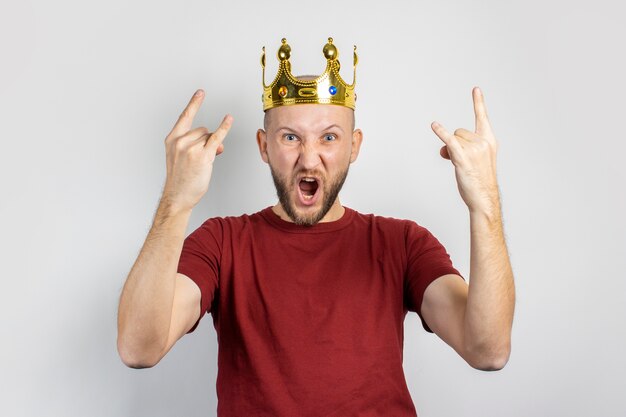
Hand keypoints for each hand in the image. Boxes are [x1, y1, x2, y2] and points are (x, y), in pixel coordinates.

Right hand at [162, 89, 232, 211]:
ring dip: (212, 147)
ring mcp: (190, 148)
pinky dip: (224, 128)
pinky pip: (217, 137)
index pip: (185, 117)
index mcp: (172, 139)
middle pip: (203, 130)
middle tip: (203, 156)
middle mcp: (180, 141)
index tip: (200, 92)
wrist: (178, 196)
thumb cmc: (180, 179)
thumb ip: (196, 144)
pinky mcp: (202, 155)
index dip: (194, 104)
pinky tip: (229, 119)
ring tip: (203, 162)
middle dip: (207, 141)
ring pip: (210, 137)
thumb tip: (217, 141)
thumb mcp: (182, 157)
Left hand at [431, 86, 499, 213]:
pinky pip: (449, 141)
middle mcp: (483, 143)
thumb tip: (445, 147)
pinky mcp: (463, 158)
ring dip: (450, 151)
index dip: (478, 103)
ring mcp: (474, 150)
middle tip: (459, 160)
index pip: (483, 118)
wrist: (483, 198)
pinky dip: (441, 133)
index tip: (475, 89)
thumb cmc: (478, 181)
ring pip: (453, 139)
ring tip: (458, 165)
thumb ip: (462, 148)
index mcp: (489, 141)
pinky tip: (434, 125)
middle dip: (455, 144)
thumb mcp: (475, 160)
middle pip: (459, 131)